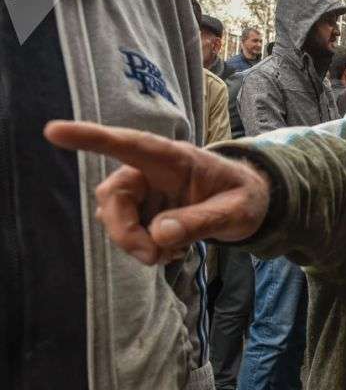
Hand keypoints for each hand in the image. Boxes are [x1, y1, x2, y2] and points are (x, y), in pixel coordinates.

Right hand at [44, 120, 270, 264]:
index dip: (92, 138)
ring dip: (135, 243)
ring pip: (114, 217)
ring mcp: (145, 192)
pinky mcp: (143, 212)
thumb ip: (202, 221)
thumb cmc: (245, 198)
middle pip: (113, 195)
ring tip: (174, 254)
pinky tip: (172, 251)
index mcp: (175, 158)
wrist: (249, 204)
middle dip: (124, 231)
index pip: (129, 144)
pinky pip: (127, 233)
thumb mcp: (237, 212)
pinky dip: (144, 249)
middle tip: (153, 258)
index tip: (54, 131)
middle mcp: (152, 171)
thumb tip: (159, 234)